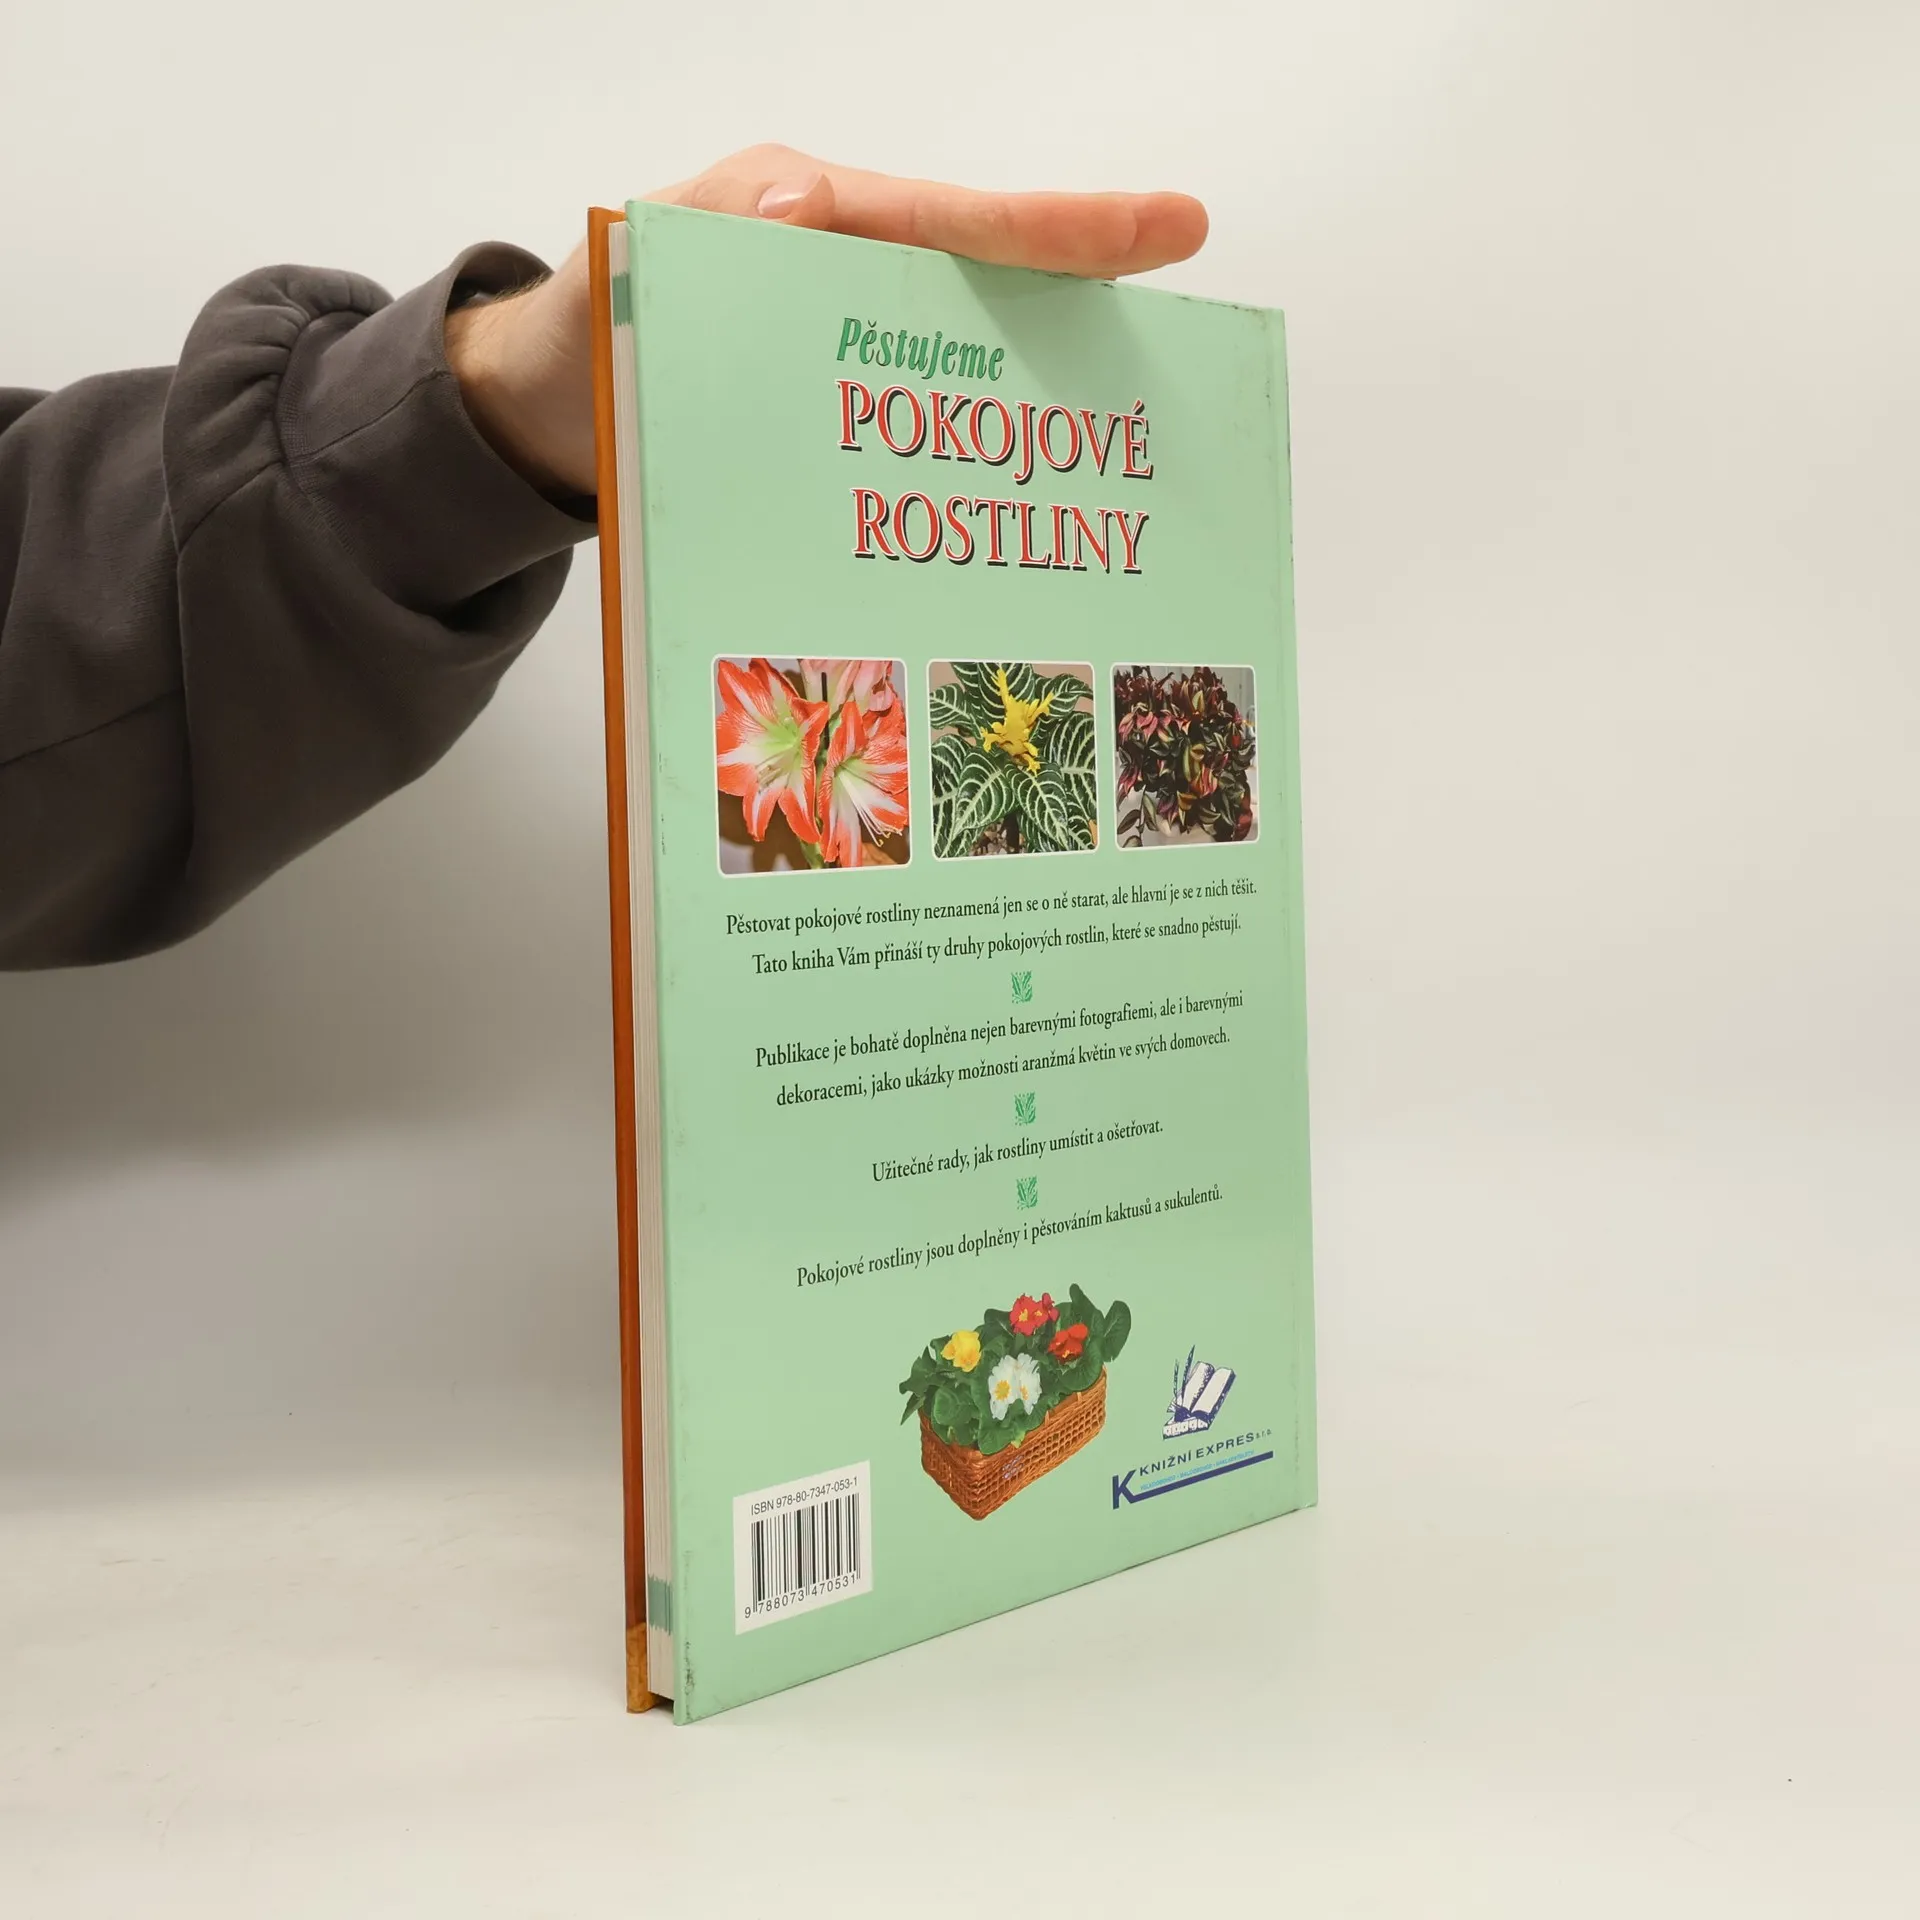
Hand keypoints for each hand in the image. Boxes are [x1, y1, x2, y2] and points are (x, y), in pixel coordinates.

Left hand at [447, 144, 1207, 497]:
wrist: (537, 422)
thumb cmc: (580, 339)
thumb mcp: (622, 277)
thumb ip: (702, 235)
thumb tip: (803, 205)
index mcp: (806, 217)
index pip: (952, 222)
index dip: (1060, 232)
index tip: (1166, 227)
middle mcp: (841, 274)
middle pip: (985, 285)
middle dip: (1081, 307)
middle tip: (1174, 350)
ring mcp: (845, 349)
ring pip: (966, 364)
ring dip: (1035, 405)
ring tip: (1122, 452)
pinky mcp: (836, 414)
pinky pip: (921, 428)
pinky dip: (970, 461)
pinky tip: (1017, 511)